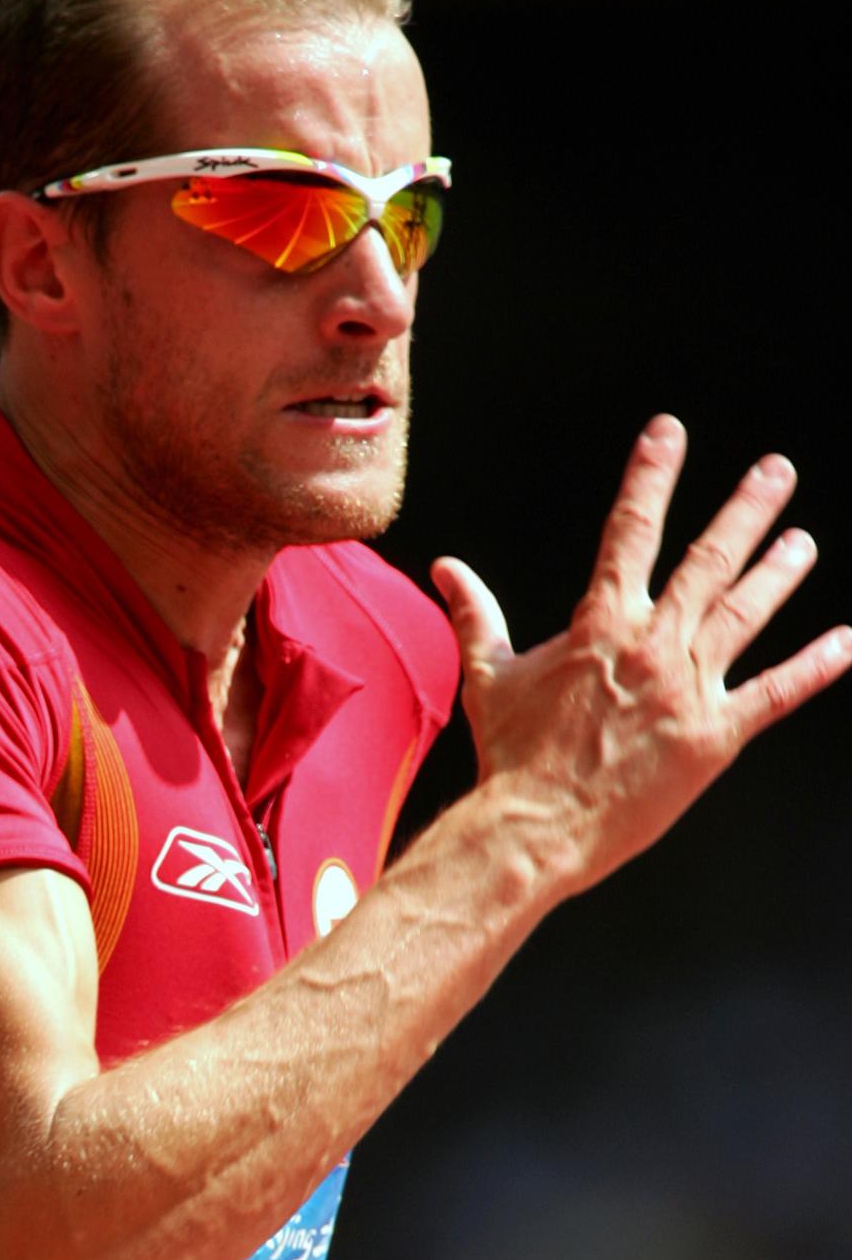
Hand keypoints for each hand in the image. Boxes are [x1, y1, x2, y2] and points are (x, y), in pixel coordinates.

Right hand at [430, 414, 851, 893]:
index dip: (651, 477)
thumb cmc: (510, 756)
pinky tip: (845, 642)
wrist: (535, 825)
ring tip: (801, 541)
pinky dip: (815, 666)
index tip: (668, 435)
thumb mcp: (488, 675)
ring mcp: (690, 689)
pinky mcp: (716, 736)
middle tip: (774, 472)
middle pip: (708, 562)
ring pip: (746, 615)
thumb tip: (447, 568)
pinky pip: (776, 692)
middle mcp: (653, 646)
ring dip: (778, 572)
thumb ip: (477, 614)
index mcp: (600, 625)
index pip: (629, 531)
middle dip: (745, 511)